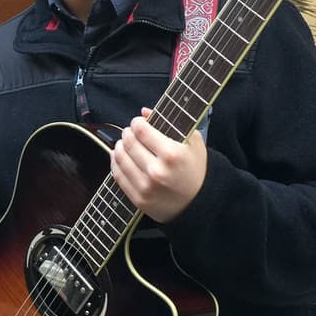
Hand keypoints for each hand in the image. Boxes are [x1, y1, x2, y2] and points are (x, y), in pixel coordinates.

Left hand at [110, 109, 205, 223]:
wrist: (200, 203)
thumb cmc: (196, 169)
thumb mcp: (192, 142)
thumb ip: (170, 123)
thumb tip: (143, 112)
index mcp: (171, 154)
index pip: (141, 130)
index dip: (136, 123)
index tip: (138, 123)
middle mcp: (157, 171)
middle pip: (128, 143)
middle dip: (127, 133)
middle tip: (130, 132)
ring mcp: (146, 187)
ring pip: (119, 158)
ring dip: (119, 146)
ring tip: (124, 143)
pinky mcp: (138, 199)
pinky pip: (118, 176)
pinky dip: (115, 163)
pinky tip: (120, 157)